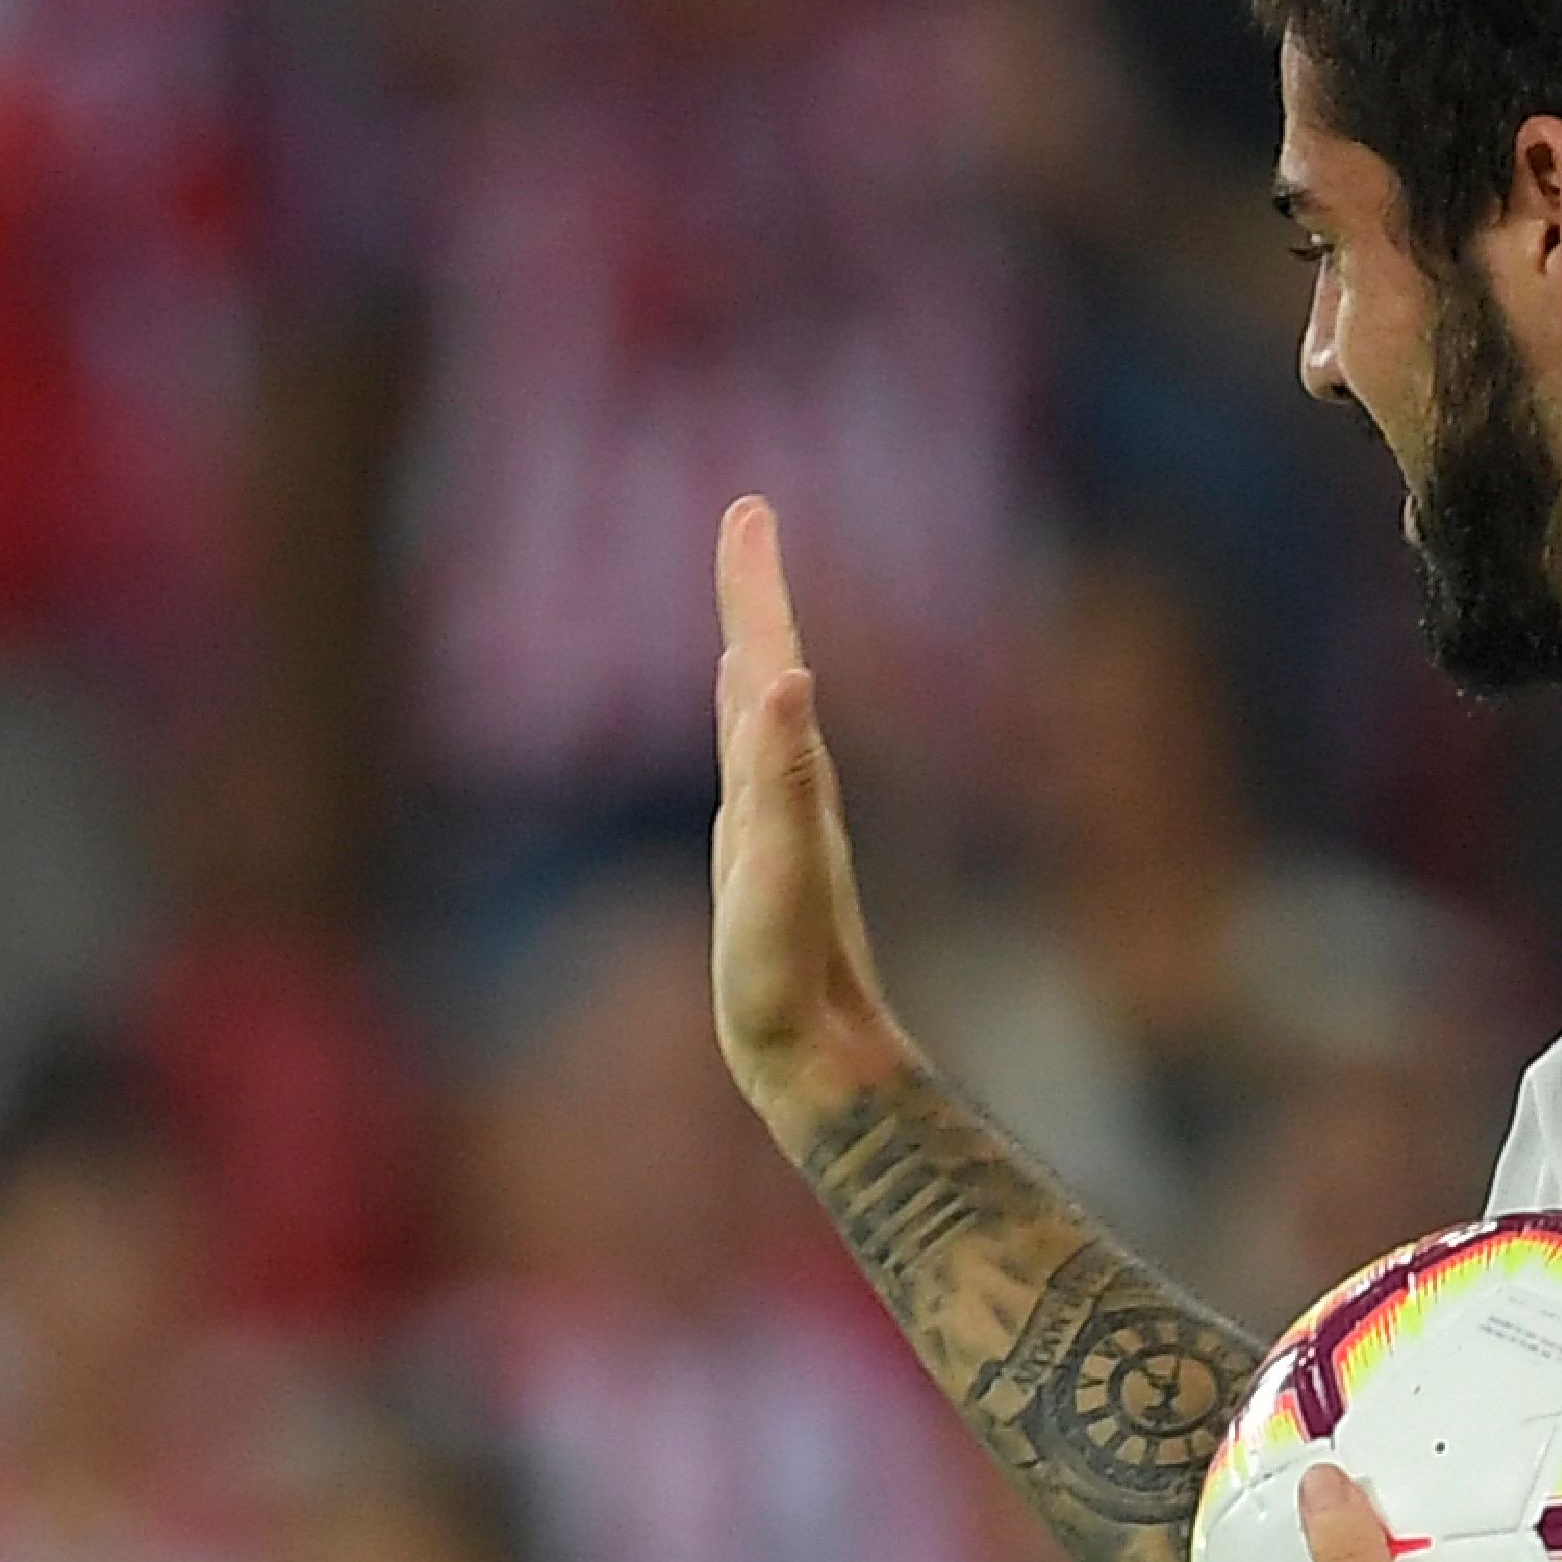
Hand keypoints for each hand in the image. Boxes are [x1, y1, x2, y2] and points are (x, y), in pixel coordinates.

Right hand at [707, 495, 912, 1146]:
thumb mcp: (777, 872)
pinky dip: (746, 712)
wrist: (818, 1052)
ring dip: (752, 640)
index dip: (752, 586)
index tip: (746, 510)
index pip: (768, 655)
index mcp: (786, 774)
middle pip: (767, 663)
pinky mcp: (765, 852)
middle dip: (751, 589)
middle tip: (744, 516)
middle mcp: (788, 782)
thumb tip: (788, 676)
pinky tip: (744, 704)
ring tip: (742, 594)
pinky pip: (753, 756)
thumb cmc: (788, 974)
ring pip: (763, 705)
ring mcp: (778, 816)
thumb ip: (781, 775)